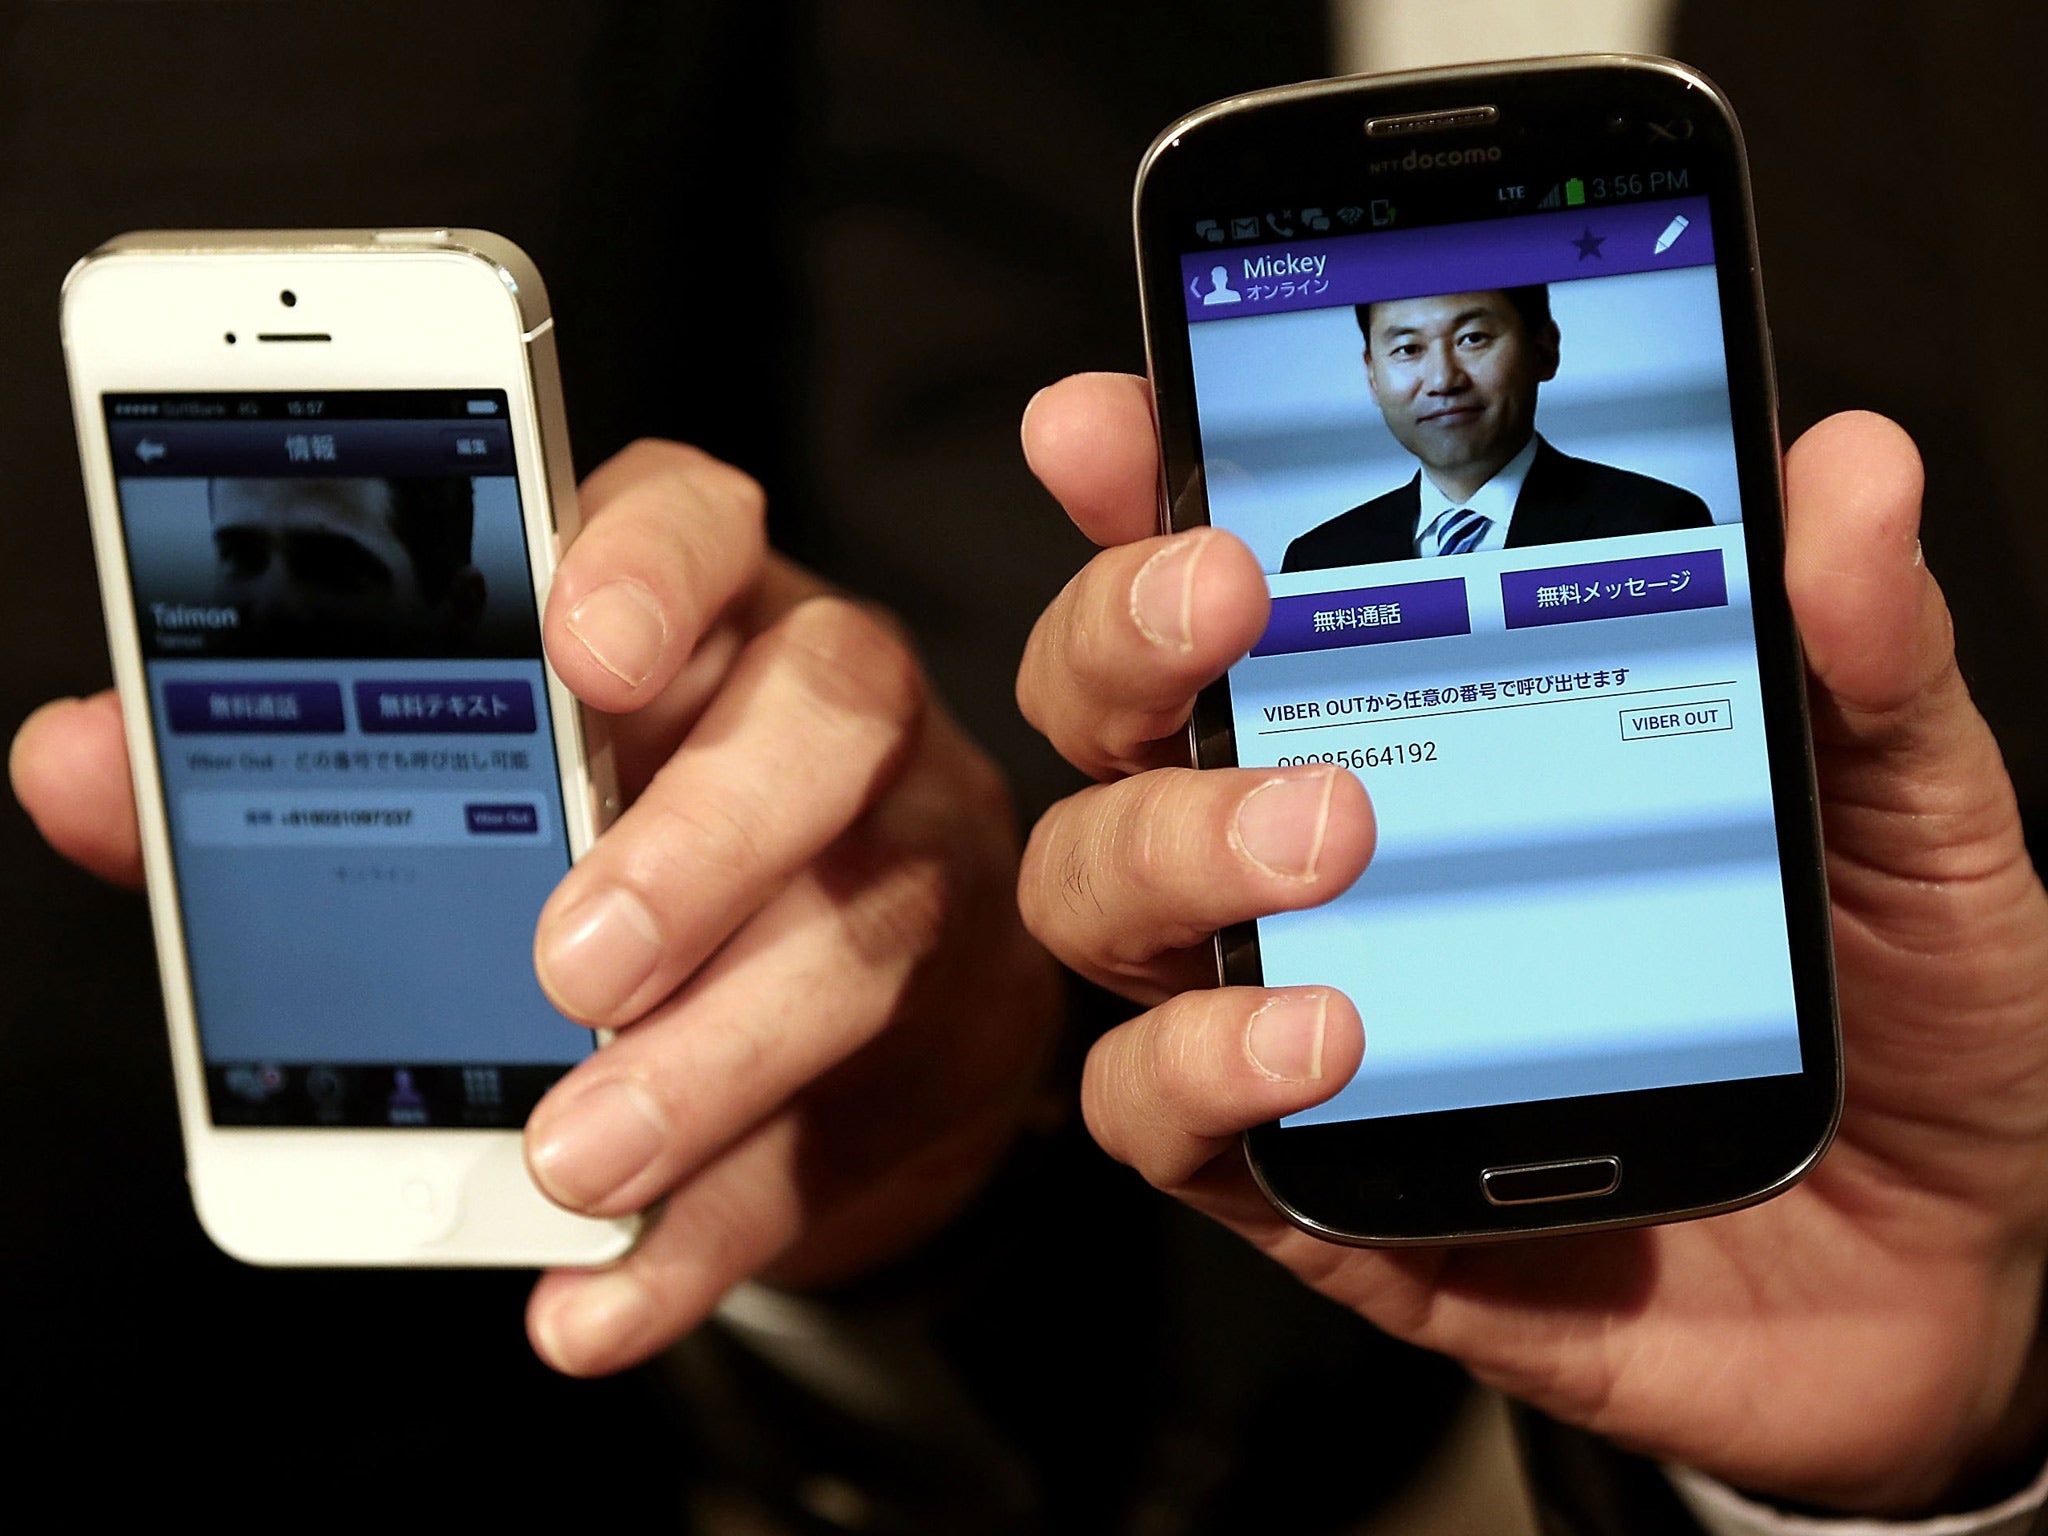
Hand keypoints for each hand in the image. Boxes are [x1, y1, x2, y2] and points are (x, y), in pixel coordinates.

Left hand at [13, 439, 1057, 1377]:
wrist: (840, 991)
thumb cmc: (622, 833)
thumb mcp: (474, 769)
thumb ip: (287, 755)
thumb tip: (76, 759)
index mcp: (705, 614)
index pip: (707, 522)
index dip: (655, 570)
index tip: (580, 649)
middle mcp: (830, 722)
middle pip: (825, 722)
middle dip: (700, 842)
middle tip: (568, 966)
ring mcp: (904, 871)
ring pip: (853, 941)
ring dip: (707, 1065)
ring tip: (570, 1164)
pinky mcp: (927, 1035)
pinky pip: (839, 1127)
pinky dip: (711, 1226)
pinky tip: (591, 1298)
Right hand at [1014, 374, 2047, 1514]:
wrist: (1940, 1274)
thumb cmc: (1894, 1018)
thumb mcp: (1908, 811)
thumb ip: (1862, 651)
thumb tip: (1847, 468)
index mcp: (1431, 729)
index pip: (1240, 589)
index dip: (1143, 490)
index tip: (1105, 426)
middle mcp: (1322, 858)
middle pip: (1108, 722)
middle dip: (1119, 639)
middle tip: (1232, 602)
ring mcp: (1298, 1010)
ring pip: (1091, 899)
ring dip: (1165, 844)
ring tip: (1327, 835)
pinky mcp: (1307, 1181)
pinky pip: (1155, 1117)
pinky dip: (1197, 1063)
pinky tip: (1321, 1035)